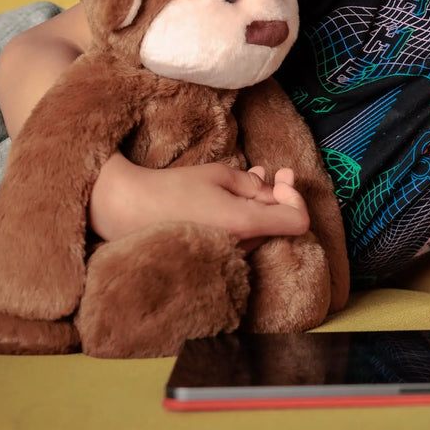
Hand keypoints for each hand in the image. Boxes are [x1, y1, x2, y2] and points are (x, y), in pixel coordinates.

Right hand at [88, 153, 310, 244]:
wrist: (130, 211)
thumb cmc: (174, 189)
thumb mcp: (219, 174)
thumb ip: (254, 184)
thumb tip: (274, 190)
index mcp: (245, 225)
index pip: (298, 221)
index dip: (295, 197)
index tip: (281, 178)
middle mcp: (241, 248)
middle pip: (280, 226)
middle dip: (281, 196)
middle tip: (276, 171)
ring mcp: (228, 257)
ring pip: (262, 230)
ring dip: (264, 204)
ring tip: (255, 176)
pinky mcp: (215, 258)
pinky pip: (243, 237)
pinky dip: (247, 215)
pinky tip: (237, 196)